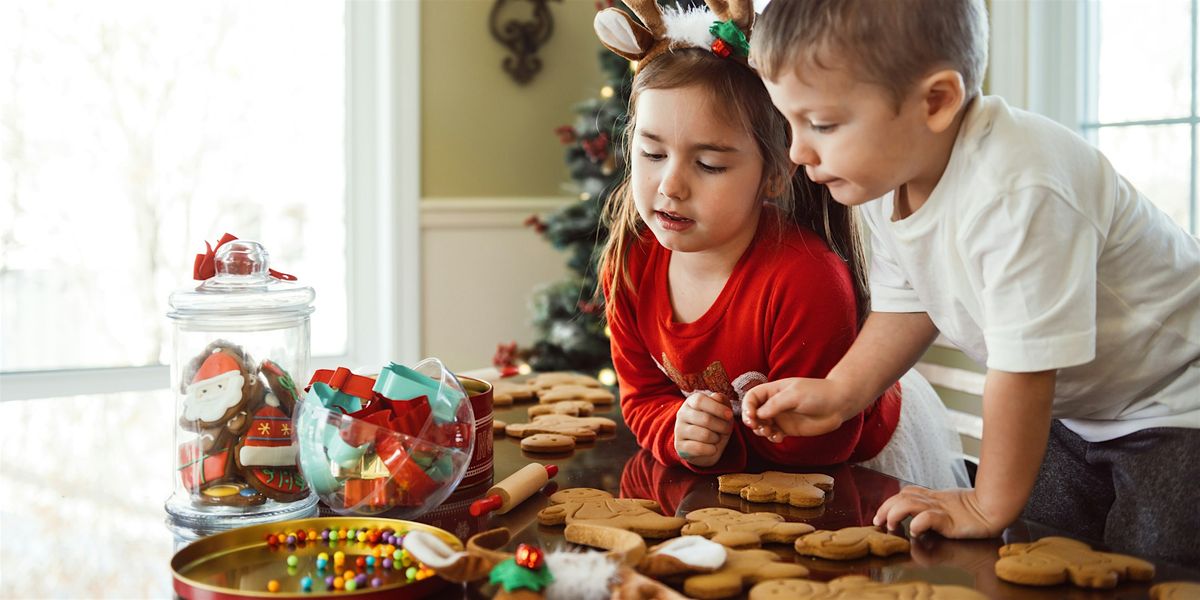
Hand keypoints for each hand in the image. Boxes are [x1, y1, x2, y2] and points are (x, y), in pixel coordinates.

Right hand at [673, 391, 732, 467]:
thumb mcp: (722, 412)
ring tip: (717, 438)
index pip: (700, 401)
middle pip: (705, 419)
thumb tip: (717, 397)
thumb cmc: (716, 425)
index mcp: (691, 402)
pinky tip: (712, 448)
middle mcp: (682, 414)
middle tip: (727, 430)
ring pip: (704, 435)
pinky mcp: (680, 446)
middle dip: (722, 426)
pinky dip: (711, 449)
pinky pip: (699, 448)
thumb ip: (722, 401)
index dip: (717, 408)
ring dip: (716, 438)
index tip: (730, 415)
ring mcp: (679, 430)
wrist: (706, 448)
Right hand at [741, 377, 855, 440]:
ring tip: (769, 432)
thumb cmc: (818, 393)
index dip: (747, 407)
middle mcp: (775, 404)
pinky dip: (772, 437)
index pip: (752, 397)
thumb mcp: (794, 395)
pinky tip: (779, 438)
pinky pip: (774, 434)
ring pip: (762, 425)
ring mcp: (782, 416)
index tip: (751, 417)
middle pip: (753, 413)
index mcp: (774, 390)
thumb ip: (775, 404)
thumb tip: (758, 414)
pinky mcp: (789, 428)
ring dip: (761, 431)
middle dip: (752, 421)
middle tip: (758, 427)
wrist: (839, 404)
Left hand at [873, 486, 1006, 538]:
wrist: (994, 508)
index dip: (891, 501)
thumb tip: (918, 518)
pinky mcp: (948, 519)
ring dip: (895, 514)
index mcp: (933, 497)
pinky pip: (927, 517)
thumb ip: (935, 508)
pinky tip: (915, 531)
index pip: (906, 492)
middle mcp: (933, 500)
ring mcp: (940, 509)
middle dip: (885, 507)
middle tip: (878, 521)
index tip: (881, 514)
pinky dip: (917, 523)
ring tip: (891, 526)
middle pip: (901, 496)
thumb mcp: (950, 506)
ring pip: (908, 503)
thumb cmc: (975, 510)